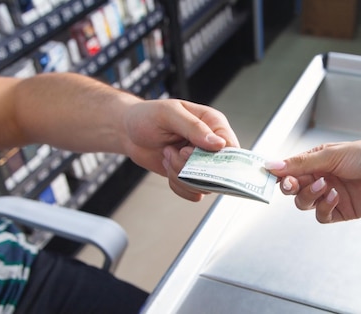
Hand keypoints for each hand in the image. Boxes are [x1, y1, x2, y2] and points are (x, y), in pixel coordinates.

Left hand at [122, 99, 238, 200]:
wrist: (128, 132)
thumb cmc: (147, 116)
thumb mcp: (169, 114)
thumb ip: (194, 128)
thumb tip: (219, 143)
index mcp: (213, 123)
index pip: (231, 147)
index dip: (216, 156)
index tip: (191, 152)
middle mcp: (211, 144)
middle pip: (218, 170)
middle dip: (192, 166)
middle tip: (175, 152)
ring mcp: (202, 162)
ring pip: (204, 184)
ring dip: (181, 174)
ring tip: (167, 154)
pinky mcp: (191, 175)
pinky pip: (193, 191)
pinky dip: (177, 184)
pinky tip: (167, 165)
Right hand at [265, 140, 360, 222]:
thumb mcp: (332, 155)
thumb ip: (301, 163)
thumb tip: (272, 165)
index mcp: (317, 161)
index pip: (289, 168)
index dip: (278, 173)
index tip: (268, 175)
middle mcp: (320, 178)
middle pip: (292, 188)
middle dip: (290, 186)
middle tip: (293, 184)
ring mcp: (329, 195)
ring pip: (303, 203)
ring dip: (309, 196)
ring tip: (325, 186)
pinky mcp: (340, 211)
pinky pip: (321, 215)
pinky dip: (324, 207)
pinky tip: (335, 197)